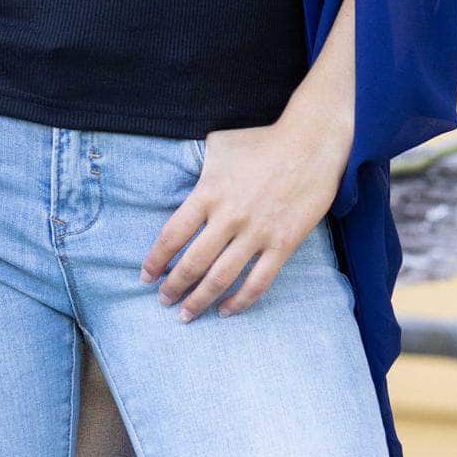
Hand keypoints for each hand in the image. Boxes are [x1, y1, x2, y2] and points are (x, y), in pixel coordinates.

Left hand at [138, 104, 352, 321]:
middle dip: (173, 287)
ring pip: (221, 278)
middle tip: (163, 300)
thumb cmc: (260, 141)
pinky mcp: (283, 244)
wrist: (310, 144)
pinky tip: (226, 311)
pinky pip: (258, 282)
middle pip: (193, 263)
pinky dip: (240, 302)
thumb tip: (180, 180)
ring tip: (186, 314)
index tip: (146, 275)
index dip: (156, 260)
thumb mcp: (218, 145)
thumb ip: (197, 167)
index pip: (173, 234)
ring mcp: (257, 233)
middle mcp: (229, 217)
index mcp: (209, 192)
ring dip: (200, 300)